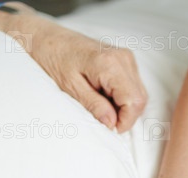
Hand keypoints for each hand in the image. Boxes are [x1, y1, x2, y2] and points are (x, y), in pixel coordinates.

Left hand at [0, 9, 146, 131]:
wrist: (47, 38)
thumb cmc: (54, 59)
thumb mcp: (70, 88)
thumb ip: (94, 106)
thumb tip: (111, 123)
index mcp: (110, 64)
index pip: (134, 101)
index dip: (126, 121)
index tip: (111, 128)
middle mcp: (123, 58)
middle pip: (140, 99)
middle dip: (125, 115)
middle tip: (104, 119)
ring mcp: (126, 57)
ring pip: (139, 94)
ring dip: (124, 107)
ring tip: (100, 104)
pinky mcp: (124, 59)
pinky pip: (133, 85)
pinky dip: (122, 97)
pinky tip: (103, 95)